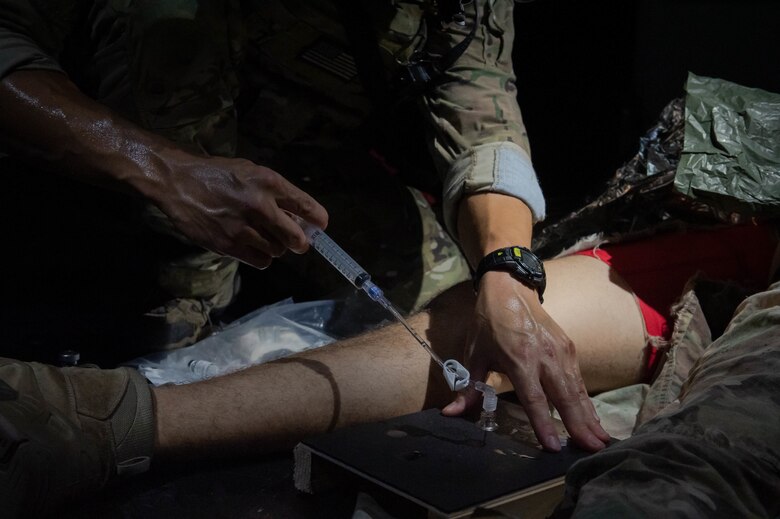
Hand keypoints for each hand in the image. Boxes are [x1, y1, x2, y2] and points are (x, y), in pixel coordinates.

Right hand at [154, 150, 327, 268]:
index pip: (305, 206)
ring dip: (276, 247)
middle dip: (300, 242)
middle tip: (298, 242)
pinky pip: (260, 261)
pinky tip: (254, 247)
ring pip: (277, 251)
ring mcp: (243, 228)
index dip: (318, 219)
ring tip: (265, 238)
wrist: (177, 182)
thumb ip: (274, 192)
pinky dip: (262, 257)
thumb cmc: (216, 174)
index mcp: (268, 183)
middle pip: (295, 238)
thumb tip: (297, 215)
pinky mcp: (228, 245)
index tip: (321, 225)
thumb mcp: (250, 171)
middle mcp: (259, 206)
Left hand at [442, 271, 609, 451]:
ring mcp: (560, 351)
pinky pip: (579, 380)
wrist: (510, 287)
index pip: (534, 399)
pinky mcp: (569, 347)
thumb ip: (467, 388)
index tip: (554, 446)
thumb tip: (450, 413)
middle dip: (580, 425)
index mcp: (520, 360)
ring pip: (577, 390)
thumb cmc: (489, 322)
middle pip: (565, 397)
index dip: (543, 424)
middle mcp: (545, 357)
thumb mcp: (473, 354)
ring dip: (589, 416)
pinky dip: (587, 400)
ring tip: (601, 441)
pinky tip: (593, 418)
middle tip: (593, 450)